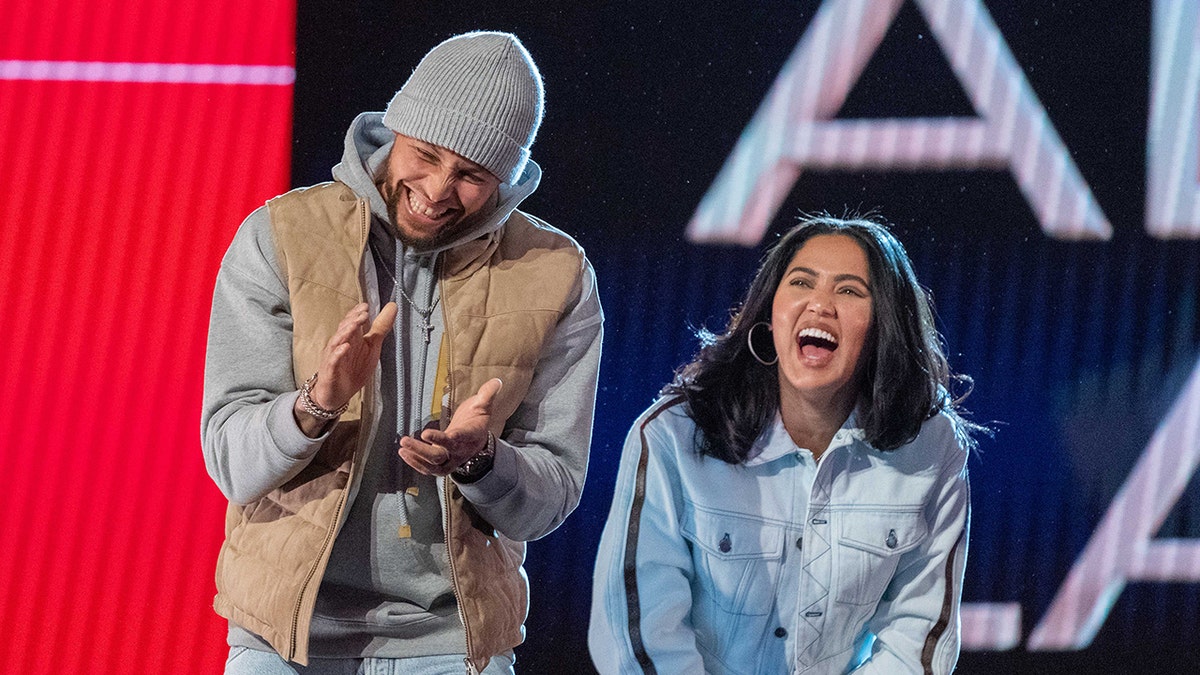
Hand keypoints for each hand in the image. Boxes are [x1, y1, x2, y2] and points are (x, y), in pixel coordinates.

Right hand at [294, 302, 397, 435]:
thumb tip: (392, 307)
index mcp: (350, 338)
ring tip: (354, 325)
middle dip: (353, 319)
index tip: (366, 306)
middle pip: (344, 328)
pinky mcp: (330, 370)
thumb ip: (380, 328)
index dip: (357, 313)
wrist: (337, 394)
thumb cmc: (353, 368)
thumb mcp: (371, 347)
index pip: (351, 321)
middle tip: (363, 312)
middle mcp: (340, 345)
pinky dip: (338, 353)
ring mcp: (333, 357)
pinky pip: (333, 360)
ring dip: (345, 332)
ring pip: (337, 341)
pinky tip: (345, 347)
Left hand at [399, 378, 502, 475]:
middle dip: (421, 450)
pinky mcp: (442, 463)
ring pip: (433, 465)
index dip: (442, 438)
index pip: (457, 439)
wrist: (477, 439)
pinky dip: (416, 463)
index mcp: (469, 436)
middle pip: (439, 456)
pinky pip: (428, 468)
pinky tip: (405, 454)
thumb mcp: (483, 405)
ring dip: (416, 457)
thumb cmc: (477, 420)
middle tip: (406, 441)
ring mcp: (450, 459)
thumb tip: (497, 381)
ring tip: (403, 448)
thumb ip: (487, 394)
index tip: (426, 434)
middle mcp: (459, 451)